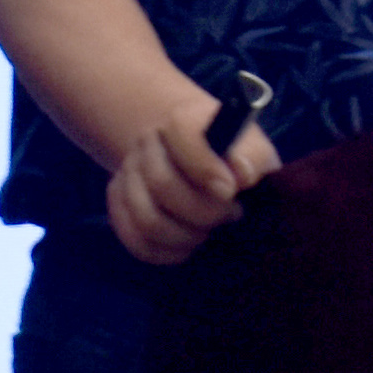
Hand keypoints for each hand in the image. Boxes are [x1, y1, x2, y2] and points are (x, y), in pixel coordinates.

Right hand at [103, 102, 276, 266]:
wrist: (197, 159)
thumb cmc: (232, 156)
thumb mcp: (253, 149)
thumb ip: (253, 156)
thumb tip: (242, 174)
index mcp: (182, 120)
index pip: (180, 134)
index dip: (205, 168)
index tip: (230, 191)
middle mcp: (147, 142)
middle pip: (161, 184)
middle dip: (202, 212)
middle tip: (228, 216)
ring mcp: (128, 172)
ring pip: (145, 219)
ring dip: (184, 236)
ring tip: (208, 232)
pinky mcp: (119, 202)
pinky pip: (134, 239)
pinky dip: (164, 252)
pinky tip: (187, 246)